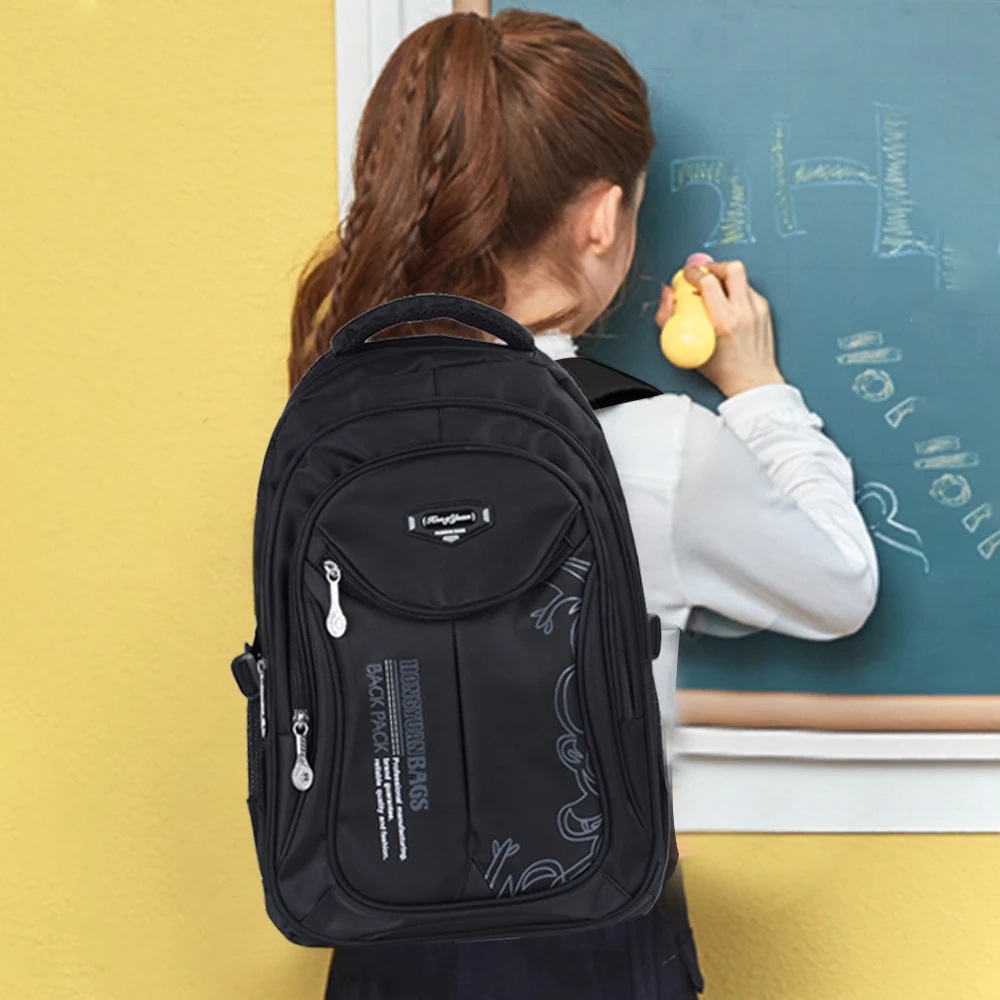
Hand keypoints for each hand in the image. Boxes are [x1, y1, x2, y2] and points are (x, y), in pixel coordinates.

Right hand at [654, 253, 784, 397]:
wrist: (752, 380)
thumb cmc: (722, 370)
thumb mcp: (686, 348)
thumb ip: (668, 319)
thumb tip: (667, 294)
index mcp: (724, 321)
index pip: (709, 282)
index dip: (694, 273)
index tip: (687, 274)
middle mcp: (744, 311)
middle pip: (732, 268)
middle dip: (714, 266)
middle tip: (704, 274)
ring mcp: (757, 309)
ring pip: (741, 277)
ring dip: (725, 279)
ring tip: (715, 290)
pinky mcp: (764, 309)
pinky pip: (747, 290)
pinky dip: (735, 292)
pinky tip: (728, 304)